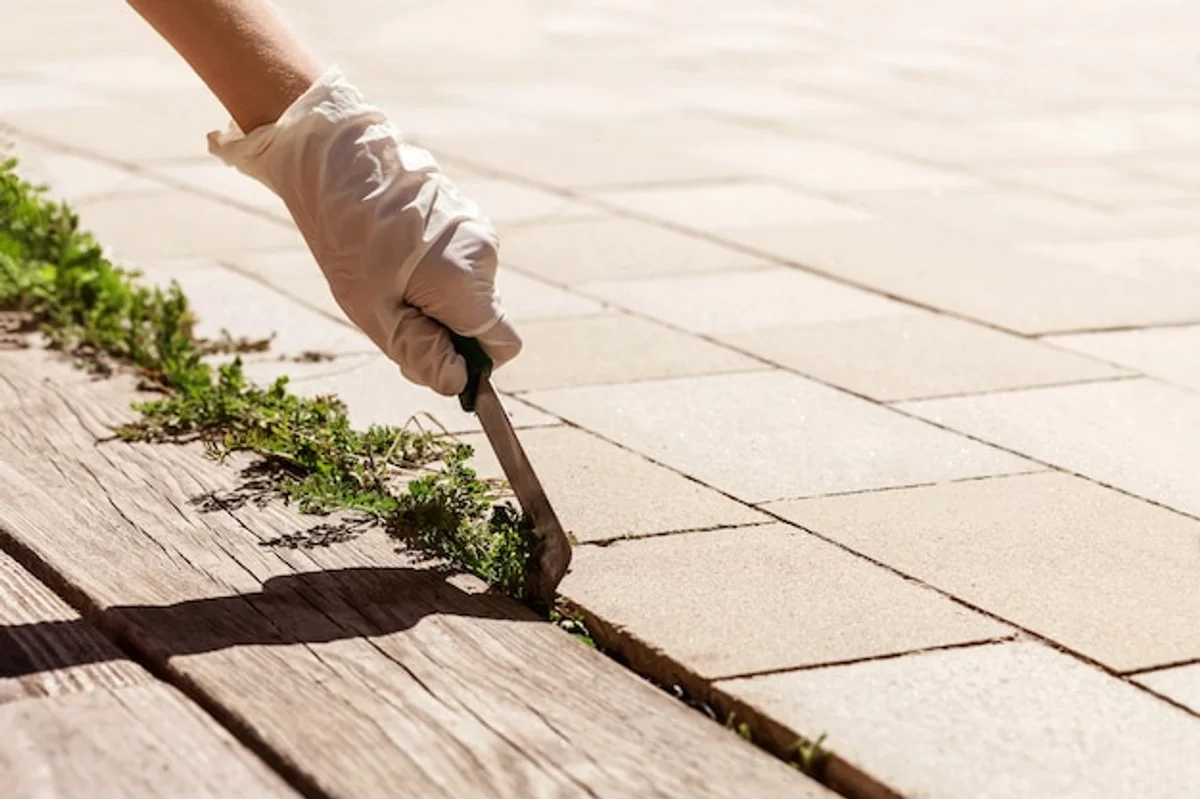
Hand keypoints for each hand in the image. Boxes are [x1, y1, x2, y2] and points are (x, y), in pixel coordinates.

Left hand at [206, 66, 520, 395]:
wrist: (334, 158)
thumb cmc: (348, 240)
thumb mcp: (374, 311)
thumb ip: (421, 353)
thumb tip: (458, 383)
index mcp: (467, 282)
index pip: (504, 346)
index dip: (474, 364)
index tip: (434, 357)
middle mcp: (484, 254)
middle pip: (483, 320)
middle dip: (447, 331)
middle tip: (393, 314)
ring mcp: (479, 229)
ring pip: (471, 291)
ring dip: (438, 299)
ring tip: (387, 275)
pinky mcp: (466, 213)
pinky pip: (462, 262)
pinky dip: (436, 270)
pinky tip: (395, 251)